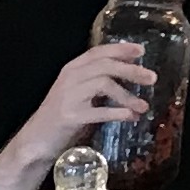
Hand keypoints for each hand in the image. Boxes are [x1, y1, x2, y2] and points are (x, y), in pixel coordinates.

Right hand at [24, 39, 156, 160]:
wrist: (37, 140)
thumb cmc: (63, 116)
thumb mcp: (80, 93)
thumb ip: (100, 82)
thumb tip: (134, 76)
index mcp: (72, 69)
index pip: (98, 52)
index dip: (120, 49)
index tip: (141, 51)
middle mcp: (70, 78)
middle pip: (105, 66)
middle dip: (131, 71)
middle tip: (152, 78)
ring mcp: (69, 97)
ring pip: (104, 84)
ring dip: (128, 95)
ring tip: (144, 106)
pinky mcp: (70, 116)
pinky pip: (99, 111)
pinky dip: (118, 112)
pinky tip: (131, 117)